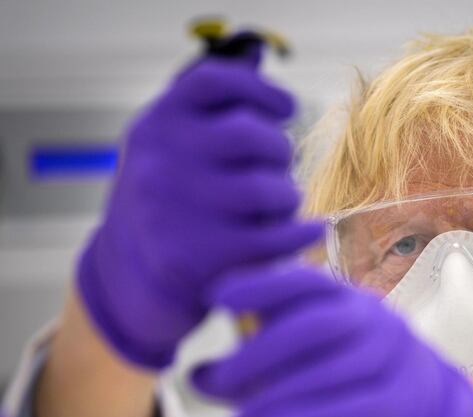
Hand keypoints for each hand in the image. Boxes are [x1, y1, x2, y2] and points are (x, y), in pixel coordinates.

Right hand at [77, 38, 321, 368]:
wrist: (130, 274)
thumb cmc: (172, 196)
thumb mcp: (174, 144)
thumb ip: (212, 105)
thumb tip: (255, 54)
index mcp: (156, 123)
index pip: (215, 81)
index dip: (261, 89)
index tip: (285, 109)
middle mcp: (159, 161)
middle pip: (252, 135)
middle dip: (279, 150)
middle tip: (277, 167)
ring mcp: (175, 210)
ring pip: (269, 189)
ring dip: (287, 196)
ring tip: (279, 203)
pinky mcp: (196, 258)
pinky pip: (274, 238)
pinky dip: (302, 234)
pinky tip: (311, 230)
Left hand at [191, 266, 472, 416]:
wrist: (425, 401)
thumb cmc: (352, 369)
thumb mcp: (314, 351)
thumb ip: (260, 357)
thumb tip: (198, 376)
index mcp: (345, 297)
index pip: (304, 281)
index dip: (261, 284)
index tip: (217, 294)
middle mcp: (370, 319)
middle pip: (315, 325)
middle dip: (260, 351)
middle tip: (216, 377)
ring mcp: (389, 358)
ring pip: (329, 371)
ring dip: (275, 395)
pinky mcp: (396, 398)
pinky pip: (346, 408)